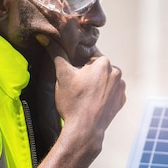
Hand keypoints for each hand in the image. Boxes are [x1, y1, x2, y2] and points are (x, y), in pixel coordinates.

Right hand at [36, 34, 125, 158]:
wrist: (85, 129)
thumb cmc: (73, 102)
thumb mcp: (62, 75)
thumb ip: (56, 53)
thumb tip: (45, 37)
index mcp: (104, 62)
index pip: (88, 57)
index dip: (78, 66)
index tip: (73, 76)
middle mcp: (117, 72)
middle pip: (97, 68)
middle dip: (88, 75)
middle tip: (77, 88)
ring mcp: (121, 87)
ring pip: (104, 80)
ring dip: (96, 84)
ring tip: (84, 97)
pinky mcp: (121, 100)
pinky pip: (110, 92)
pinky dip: (103, 95)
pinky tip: (92, 103)